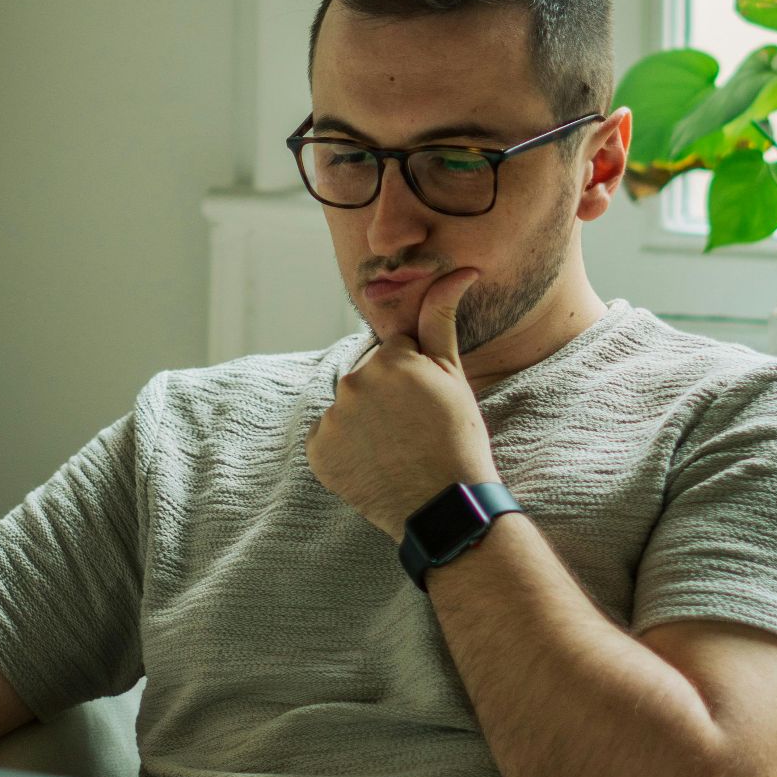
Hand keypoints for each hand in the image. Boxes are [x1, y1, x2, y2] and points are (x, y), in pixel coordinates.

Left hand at [307, 268, 501, 541]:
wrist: (445, 505)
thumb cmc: (458, 438)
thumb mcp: (454, 376)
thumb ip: (441, 319)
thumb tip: (456, 271)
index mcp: (390, 359)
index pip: (395, 354)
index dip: (414, 380)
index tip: (427, 407)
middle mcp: (354, 382)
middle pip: (368, 378)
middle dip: (386, 398)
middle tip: (413, 431)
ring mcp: (333, 418)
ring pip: (348, 408)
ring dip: (365, 423)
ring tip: (394, 450)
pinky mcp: (318, 451)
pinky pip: (329, 438)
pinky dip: (346, 450)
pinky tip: (373, 464)